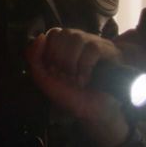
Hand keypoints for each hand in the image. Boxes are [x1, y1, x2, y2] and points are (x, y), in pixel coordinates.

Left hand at [25, 28, 129, 146]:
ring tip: (74, 80)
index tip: (53, 72)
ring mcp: (96, 44)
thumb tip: (40, 36)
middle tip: (63, 79)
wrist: (96, 113)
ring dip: (70, 63)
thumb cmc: (72, 97)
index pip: (52, 33)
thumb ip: (35, 59)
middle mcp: (80, 41)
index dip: (49, 52)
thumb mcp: (46, 81)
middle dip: (58, 59)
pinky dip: (84, 67)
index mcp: (64, 46)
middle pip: (62, 33)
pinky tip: (84, 80)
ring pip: (76, 37)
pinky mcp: (110, 52)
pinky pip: (92, 48)